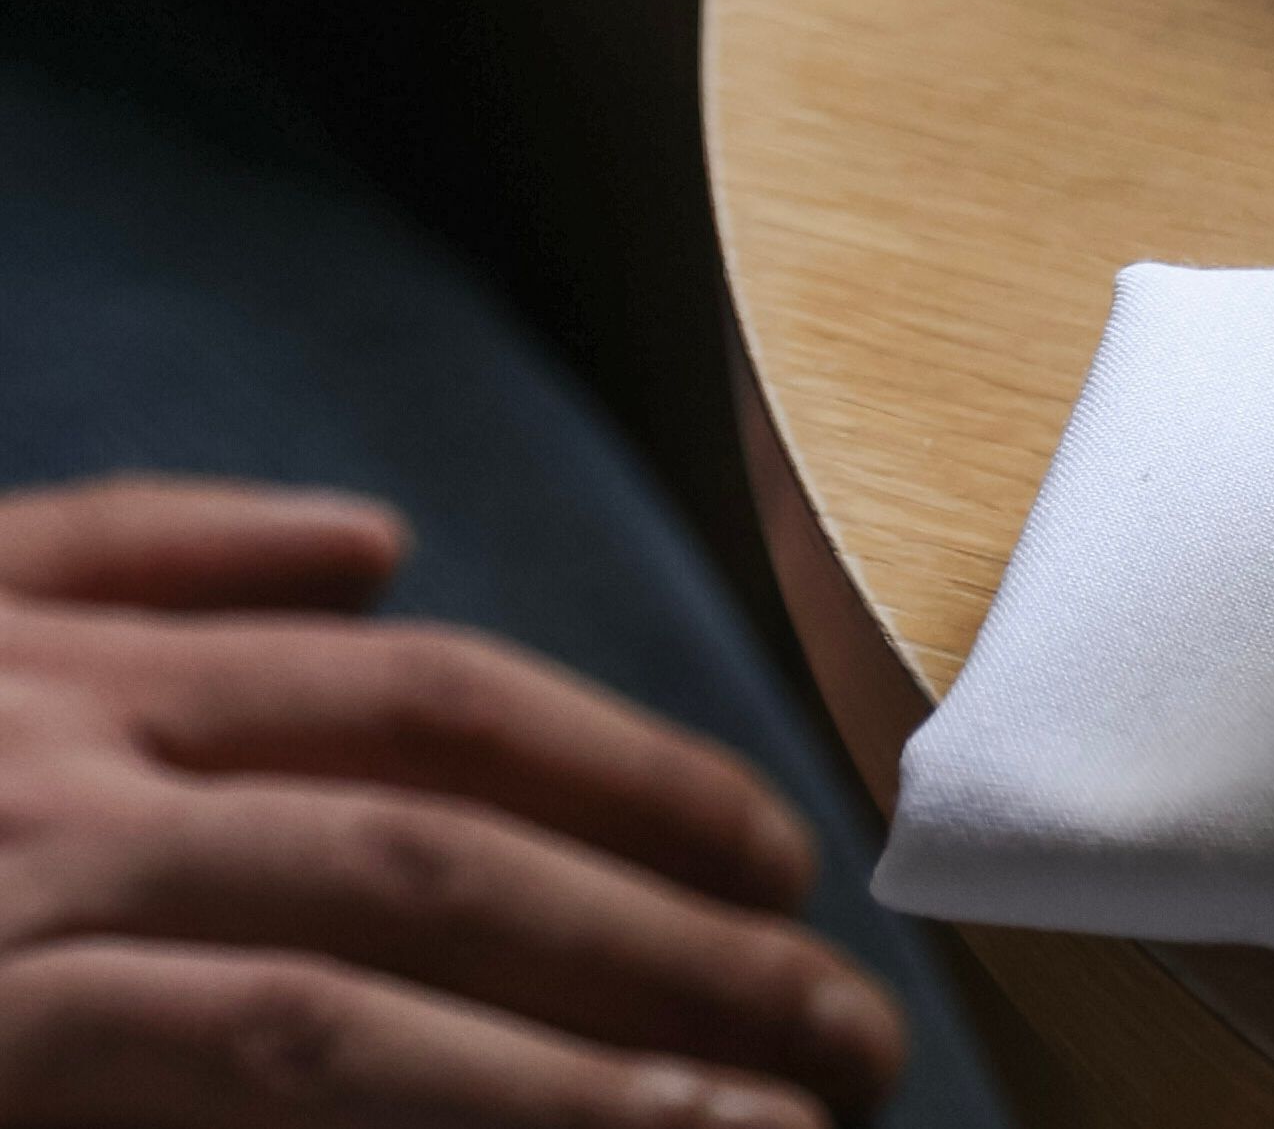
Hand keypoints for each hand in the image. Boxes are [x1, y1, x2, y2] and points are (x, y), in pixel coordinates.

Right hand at [0, 480, 901, 1126]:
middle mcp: (85, 776)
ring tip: (778, 1127)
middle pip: (457, 845)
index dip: (641, 778)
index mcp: (89, 673)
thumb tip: (374, 545)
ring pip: (386, 966)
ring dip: (602, 1057)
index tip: (788, 862)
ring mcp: (32, 909)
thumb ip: (132, 562)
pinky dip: (463, 1105)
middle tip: (850, 1035)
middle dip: (681, 941)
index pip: (442, 708)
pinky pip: (278, 1060)